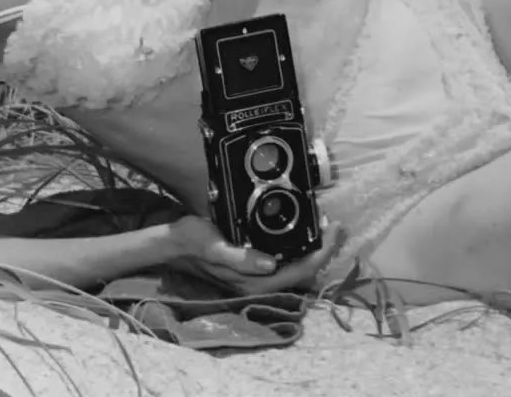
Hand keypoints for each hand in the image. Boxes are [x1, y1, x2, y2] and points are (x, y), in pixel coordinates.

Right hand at [167, 215, 344, 294]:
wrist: (173, 245)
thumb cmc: (192, 241)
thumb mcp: (212, 245)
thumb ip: (239, 258)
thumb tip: (269, 263)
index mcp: (253, 282)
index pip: (300, 271)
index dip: (321, 252)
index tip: (333, 229)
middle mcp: (260, 285)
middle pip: (305, 273)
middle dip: (325, 251)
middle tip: (337, 226)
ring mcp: (258, 279)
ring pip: (299, 269)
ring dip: (316, 251)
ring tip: (328, 229)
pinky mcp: (256, 269)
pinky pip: (288, 264)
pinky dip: (302, 250)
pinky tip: (306, 235)